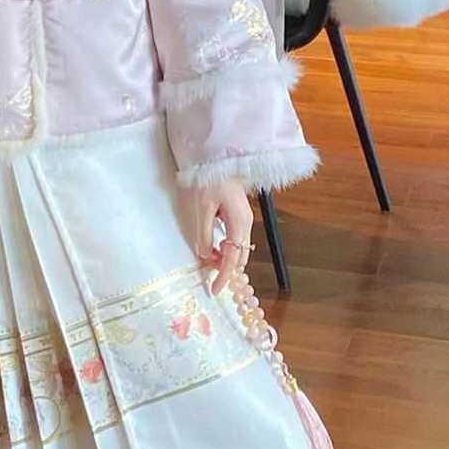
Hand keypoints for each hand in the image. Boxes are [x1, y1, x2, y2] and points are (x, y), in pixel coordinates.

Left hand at [192, 179, 253, 296]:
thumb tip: (206, 254)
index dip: (224, 276)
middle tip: (208, 275)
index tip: (215, 289)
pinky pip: (236, 240)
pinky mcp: (240, 216)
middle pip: (240, 257)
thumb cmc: (211, 179)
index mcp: (239, 223)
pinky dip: (227, 249)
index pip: (233, 259)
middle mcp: (246, 224)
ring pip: (239, 249)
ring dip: (226, 258)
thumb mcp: (202, 208)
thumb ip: (204, 234)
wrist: (220, 159)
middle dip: (226, 269)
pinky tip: (216, 248)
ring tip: (210, 261)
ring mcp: (245, 220)